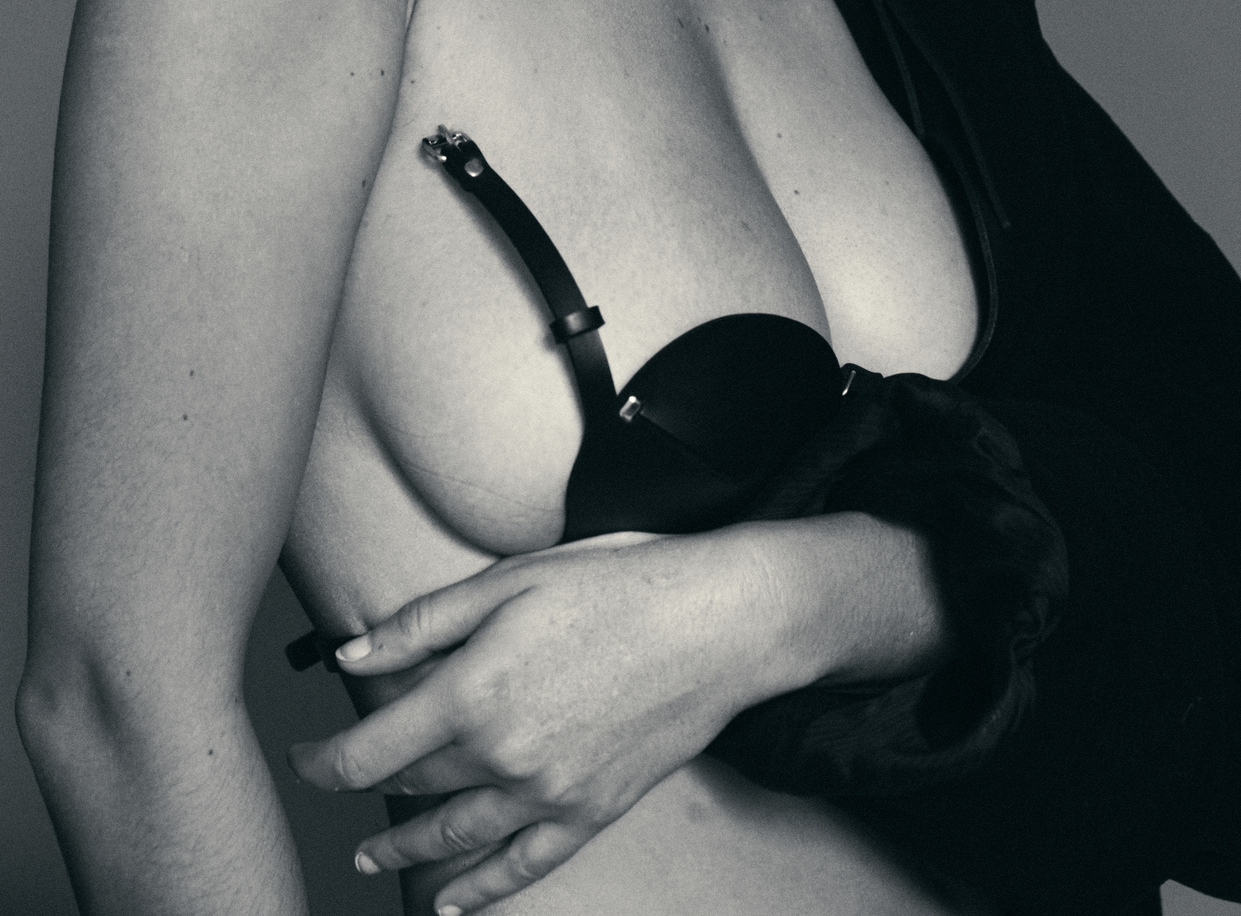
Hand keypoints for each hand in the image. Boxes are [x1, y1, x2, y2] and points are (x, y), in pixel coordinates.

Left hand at [288, 527, 805, 910]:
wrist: (716, 622)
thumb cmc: (616, 584)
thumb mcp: (510, 580)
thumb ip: (424, 624)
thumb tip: (351, 654)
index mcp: (473, 691)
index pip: (368, 751)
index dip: (321, 761)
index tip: (301, 757)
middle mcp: (501, 755)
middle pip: (410, 787)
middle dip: (368, 786)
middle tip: (347, 777)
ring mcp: (546, 793)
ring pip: (453, 837)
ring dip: (404, 850)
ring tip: (373, 854)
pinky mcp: (588, 813)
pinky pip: (520, 868)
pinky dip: (478, 892)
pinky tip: (450, 904)